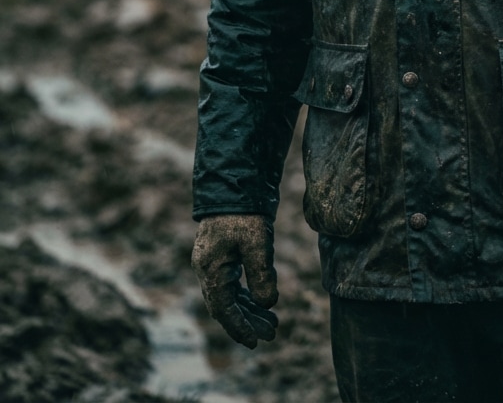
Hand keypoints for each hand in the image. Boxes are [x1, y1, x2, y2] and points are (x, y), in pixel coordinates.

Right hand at [191, 214, 278, 347]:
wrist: (234, 184)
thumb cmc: (245, 213)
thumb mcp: (258, 243)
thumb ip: (261, 275)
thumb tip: (268, 304)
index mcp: (210, 268)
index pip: (223, 309)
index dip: (240, 327)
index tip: (256, 342)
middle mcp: (206, 269)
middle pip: (225, 306)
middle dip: (248, 322)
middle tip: (272, 333)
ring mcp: (211, 262)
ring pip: (229, 296)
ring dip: (249, 310)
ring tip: (272, 322)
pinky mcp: (219, 255)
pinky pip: (230, 284)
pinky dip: (246, 295)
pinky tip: (261, 302)